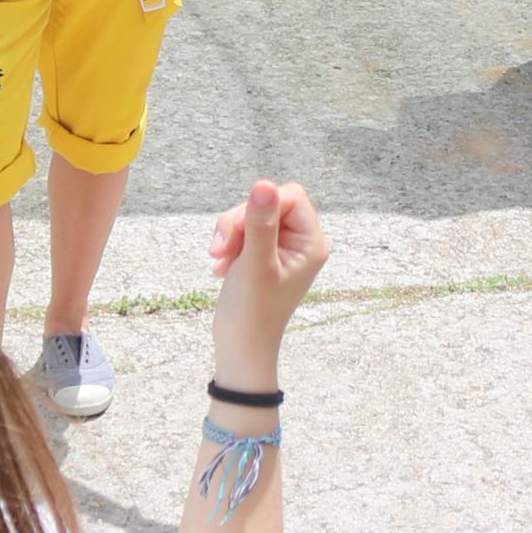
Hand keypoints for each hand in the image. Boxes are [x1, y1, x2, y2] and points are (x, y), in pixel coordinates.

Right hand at [204, 179, 330, 391]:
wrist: (239, 348)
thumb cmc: (252, 312)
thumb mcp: (255, 264)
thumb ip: (259, 223)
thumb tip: (263, 184)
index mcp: (312, 242)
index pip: (289, 196)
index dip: (259, 206)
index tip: (237, 233)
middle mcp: (302, 241)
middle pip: (268, 203)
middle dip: (239, 223)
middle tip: (220, 251)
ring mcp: (282, 247)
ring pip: (252, 214)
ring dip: (230, 234)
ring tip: (220, 261)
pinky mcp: (264, 253)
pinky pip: (244, 230)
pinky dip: (229, 243)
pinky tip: (222, 267)